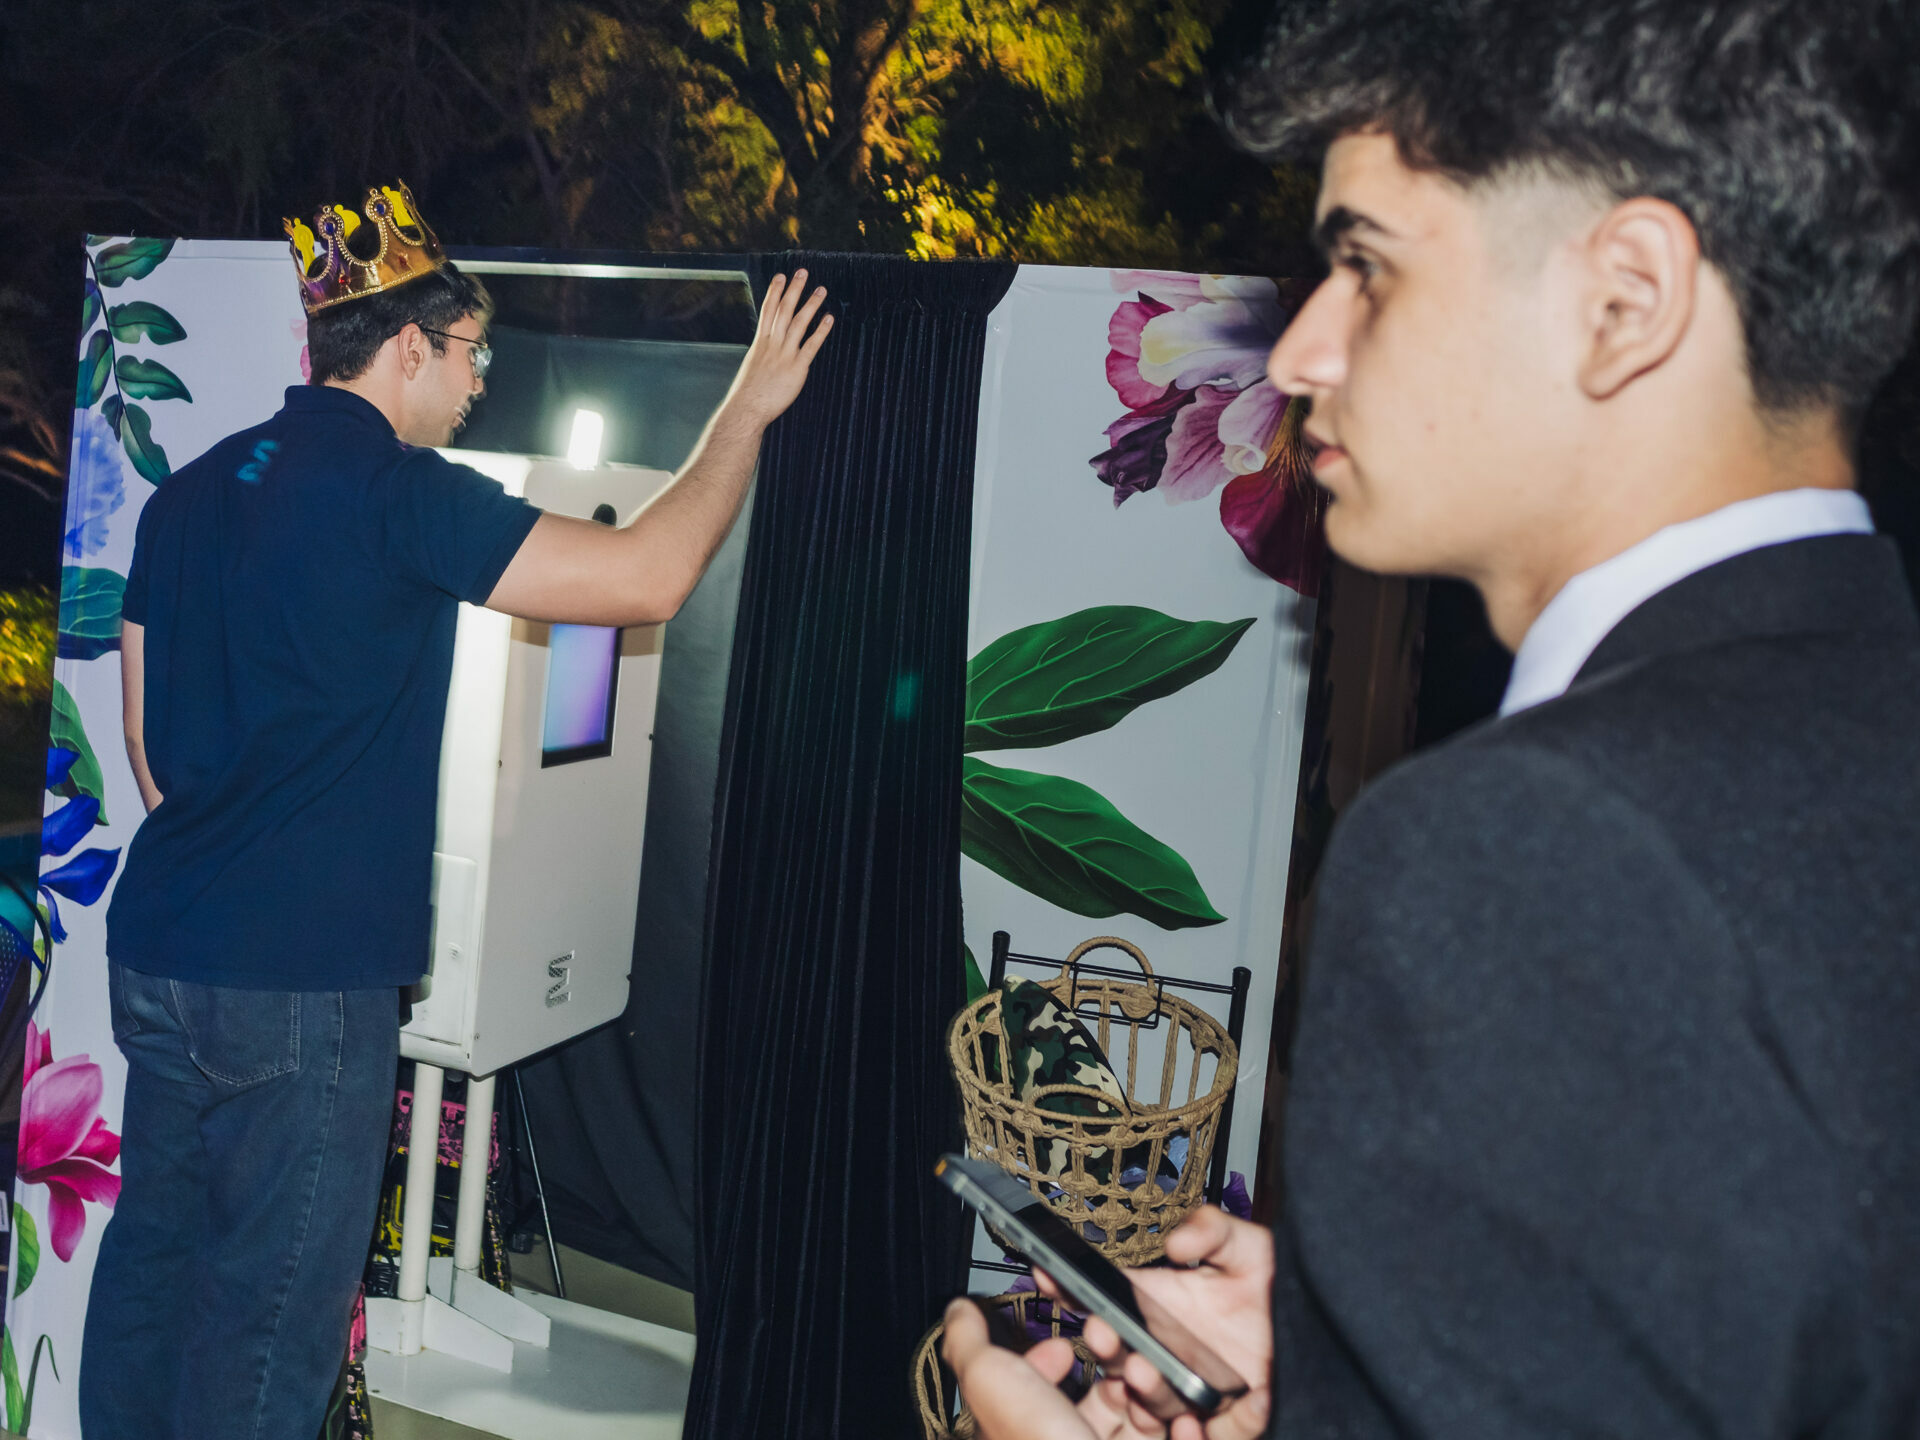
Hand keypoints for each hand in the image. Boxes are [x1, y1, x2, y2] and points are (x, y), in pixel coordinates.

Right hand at [727, 269, 833, 425]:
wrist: (747, 409)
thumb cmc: (749, 392)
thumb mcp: (753, 366)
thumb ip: (763, 354)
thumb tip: (767, 349)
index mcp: (760, 342)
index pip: (768, 310)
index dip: (775, 291)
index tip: (780, 276)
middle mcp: (772, 344)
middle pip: (784, 310)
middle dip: (794, 290)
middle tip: (803, 272)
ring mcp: (785, 355)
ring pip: (798, 323)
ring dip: (810, 304)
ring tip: (821, 289)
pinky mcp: (797, 368)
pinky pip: (811, 345)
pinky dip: (820, 331)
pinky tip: (829, 318)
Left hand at [943, 1299, 1166, 1439]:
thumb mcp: (992, 1382)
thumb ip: (969, 1344)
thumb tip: (957, 1310)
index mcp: (1027, 1432)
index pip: (1040, 1389)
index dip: (1055, 1359)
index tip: (1070, 1343)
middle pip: (1102, 1402)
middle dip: (1120, 1371)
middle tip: (1129, 1362)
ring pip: (1143, 1423)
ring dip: (1156, 1398)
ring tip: (1156, 1388)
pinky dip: (1189, 1436)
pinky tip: (1187, 1425)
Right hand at [1037, 1208, 1273, 1439]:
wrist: (1310, 1332)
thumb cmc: (1266, 1292)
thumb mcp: (1246, 1248)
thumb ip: (1213, 1230)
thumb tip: (1178, 1243)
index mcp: (1151, 1310)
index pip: (1099, 1303)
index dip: (1071, 1290)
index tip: (1049, 1274)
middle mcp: (1159, 1354)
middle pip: (1116, 1358)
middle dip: (1104, 1346)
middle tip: (1101, 1332)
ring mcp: (1186, 1391)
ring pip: (1149, 1402)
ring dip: (1142, 1391)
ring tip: (1142, 1372)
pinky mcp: (1221, 1424)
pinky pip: (1203, 1437)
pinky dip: (1193, 1435)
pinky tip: (1194, 1420)